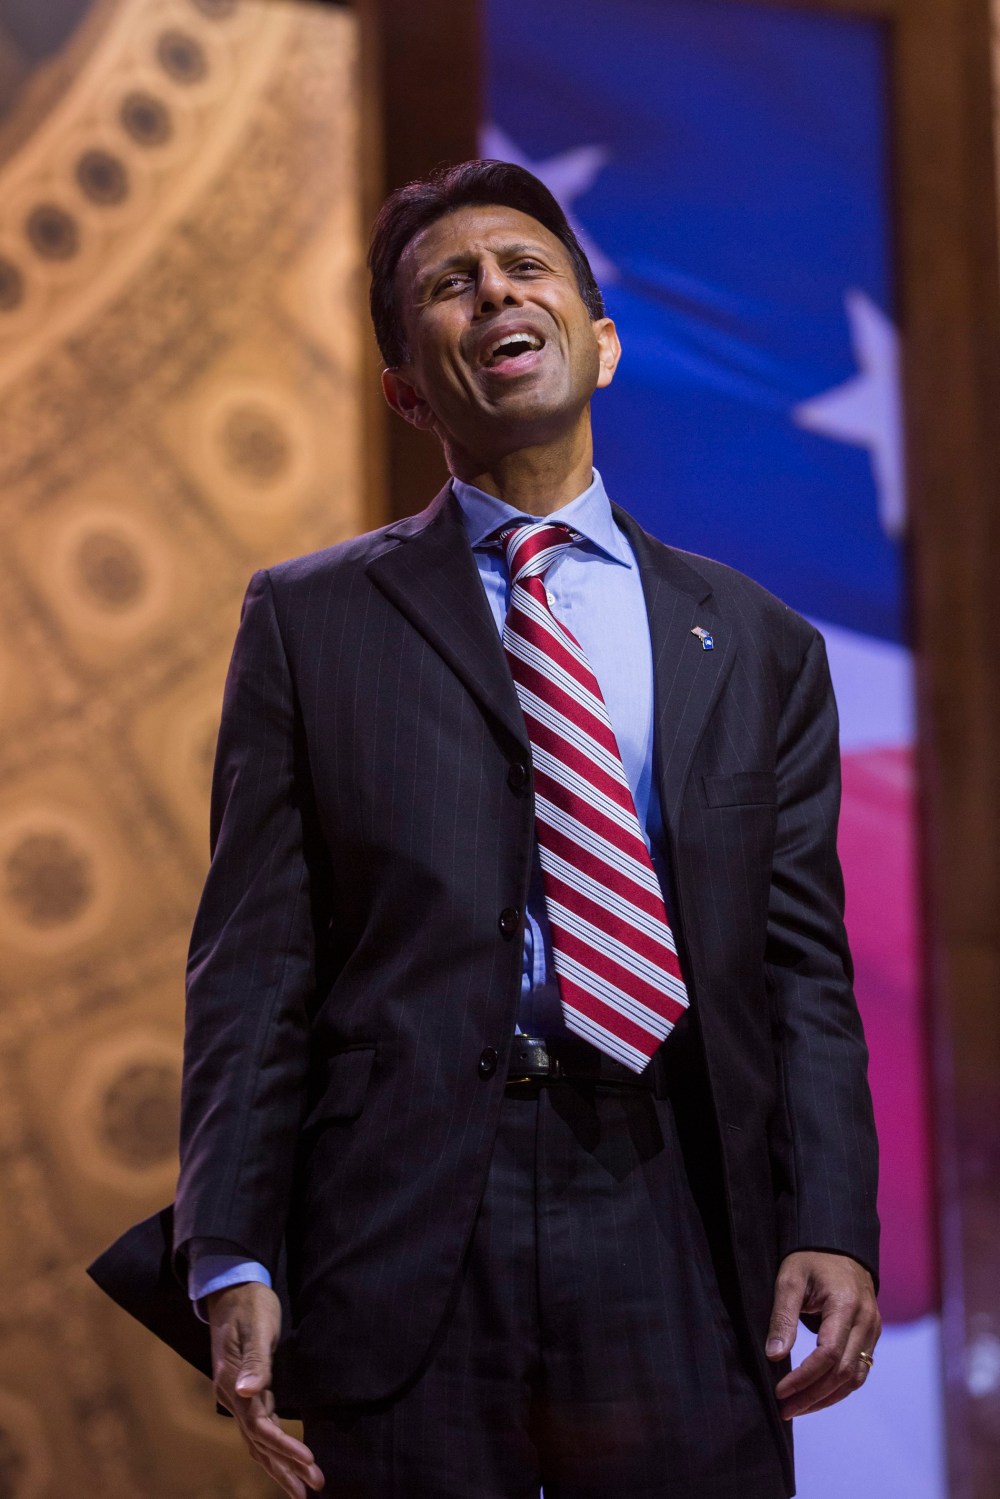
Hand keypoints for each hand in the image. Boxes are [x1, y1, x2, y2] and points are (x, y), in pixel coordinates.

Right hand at [207, 1281, 324, 1495]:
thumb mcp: (257, 1328)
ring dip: (279, 1466)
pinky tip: (287, 1457)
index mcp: (233, 1385)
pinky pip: (260, 1428)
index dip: (286, 1448)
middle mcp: (232, 1397)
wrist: (233, 1287)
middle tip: (313, 1490)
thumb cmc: (250, 1304)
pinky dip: (273, 1447)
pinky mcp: (247, 1391)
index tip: (310, 1462)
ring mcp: (237, 1396)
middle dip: (286, 1469)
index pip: (261, 1428)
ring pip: (258, 1442)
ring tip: (301, 1488)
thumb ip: (255, 1362)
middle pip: (259, 1444)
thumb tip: (247, 1393)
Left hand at [765, 1250, 880, 1418]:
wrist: (839, 1244)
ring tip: (797, 1408)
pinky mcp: (872, 1336)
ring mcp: (873, 1330)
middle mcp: (866, 1321)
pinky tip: (817, 1395)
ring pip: (855, 1377)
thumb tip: (774, 1356)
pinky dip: (838, 1387)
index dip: (804, 1378)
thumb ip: (783, 1317)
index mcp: (846, 1305)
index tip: (780, 1391)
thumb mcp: (790, 1279)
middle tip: (784, 1410)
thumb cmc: (810, 1259)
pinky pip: (859, 1370)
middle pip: (843, 1372)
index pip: (829, 1354)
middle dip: (813, 1395)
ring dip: (826, 1398)